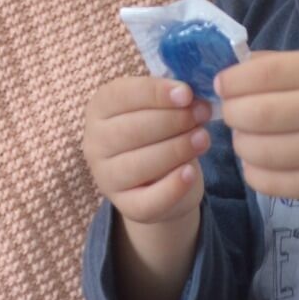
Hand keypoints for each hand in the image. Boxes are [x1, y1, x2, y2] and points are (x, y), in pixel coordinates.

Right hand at [82, 76, 212, 225]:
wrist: (163, 178)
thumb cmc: (160, 131)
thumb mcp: (159, 108)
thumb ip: (170, 99)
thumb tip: (191, 94)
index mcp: (99, 109)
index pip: (121, 95)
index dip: (155, 93)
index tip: (186, 93)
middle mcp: (95, 143)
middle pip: (132, 130)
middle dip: (173, 120)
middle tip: (203, 114)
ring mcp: (106, 178)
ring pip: (139, 165)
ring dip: (177, 149)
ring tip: (203, 138)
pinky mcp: (126, 207)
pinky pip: (148, 201)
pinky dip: (172, 187)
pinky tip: (190, 173)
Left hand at [215, 49, 298, 203]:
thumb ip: (277, 65)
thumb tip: (228, 72)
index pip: (261, 73)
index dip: (231, 81)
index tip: (222, 85)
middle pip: (255, 114)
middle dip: (231, 113)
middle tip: (231, 113)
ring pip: (257, 150)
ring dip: (240, 143)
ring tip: (247, 136)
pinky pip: (268, 182)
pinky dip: (252, 171)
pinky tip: (259, 160)